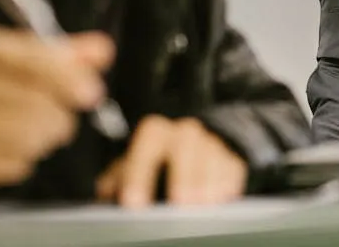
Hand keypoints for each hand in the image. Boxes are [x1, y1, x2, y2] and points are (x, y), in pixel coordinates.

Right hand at [0, 24, 112, 189]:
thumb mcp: (26, 57)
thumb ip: (67, 53)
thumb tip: (102, 50)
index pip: (25, 57)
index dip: (64, 76)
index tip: (92, 93)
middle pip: (26, 99)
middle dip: (59, 114)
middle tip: (66, 122)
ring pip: (21, 135)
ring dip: (46, 137)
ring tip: (47, 133)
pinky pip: (9, 163)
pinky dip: (25, 159)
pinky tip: (21, 149)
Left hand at [96, 116, 246, 207]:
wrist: (186, 155)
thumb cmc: (152, 169)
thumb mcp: (130, 171)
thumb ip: (118, 180)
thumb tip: (106, 193)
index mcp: (156, 133)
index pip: (149, 139)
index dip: (140, 170)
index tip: (134, 202)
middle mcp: (184, 133)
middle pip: (186, 140)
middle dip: (183, 173)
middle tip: (180, 203)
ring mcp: (211, 144)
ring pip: (212, 152)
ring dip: (207, 180)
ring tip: (202, 206)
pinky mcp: (230, 160)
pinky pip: (233, 166)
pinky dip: (227, 183)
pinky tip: (221, 199)